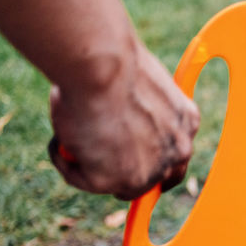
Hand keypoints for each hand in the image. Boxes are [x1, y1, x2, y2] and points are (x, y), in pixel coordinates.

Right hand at [48, 39, 199, 200]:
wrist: (103, 65)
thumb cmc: (116, 62)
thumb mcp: (140, 86)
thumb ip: (140, 109)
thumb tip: (118, 119)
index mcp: (186, 123)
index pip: (176, 155)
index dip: (153, 159)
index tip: (131, 157)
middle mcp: (175, 152)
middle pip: (152, 180)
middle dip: (125, 174)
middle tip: (95, 162)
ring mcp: (146, 172)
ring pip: (112, 182)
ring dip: (89, 164)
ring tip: (70, 132)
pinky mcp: (111, 181)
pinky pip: (78, 177)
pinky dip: (62, 159)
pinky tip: (60, 134)